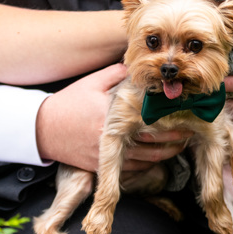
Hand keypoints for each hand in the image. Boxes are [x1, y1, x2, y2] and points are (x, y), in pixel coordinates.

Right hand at [36, 64, 191, 171]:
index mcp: (109, 117)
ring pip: (145, 161)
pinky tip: (160, 155)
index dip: (170, 120)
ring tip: (181, 144)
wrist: (40, 129)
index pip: (147, 121)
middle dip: (175, 139)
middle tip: (192, 131)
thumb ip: (118, 73)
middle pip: (152, 145)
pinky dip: (148, 164)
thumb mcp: (92, 82)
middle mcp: (109, 139)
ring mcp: (105, 156)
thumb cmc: (68, 103)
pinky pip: (131, 170)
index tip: (186, 114)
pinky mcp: (100, 166)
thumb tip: (139, 64)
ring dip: (165, 154)